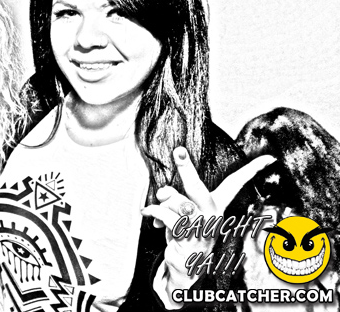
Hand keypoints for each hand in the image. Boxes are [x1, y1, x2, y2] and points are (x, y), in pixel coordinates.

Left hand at [141, 147, 274, 289]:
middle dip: (186, 167)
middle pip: (197, 187)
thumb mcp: (182, 210)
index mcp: (216, 205)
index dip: (251, 170)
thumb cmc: (186, 232)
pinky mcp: (189, 238)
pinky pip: (166, 216)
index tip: (268, 158)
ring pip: (176, 202)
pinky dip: (153, 211)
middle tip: (179, 150)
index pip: (235, 184)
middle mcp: (212, 214)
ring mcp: (201, 227)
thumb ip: (174, 196)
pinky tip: (148, 213)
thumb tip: (163, 193)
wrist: (186, 266)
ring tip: (158, 208)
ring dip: (163, 202)